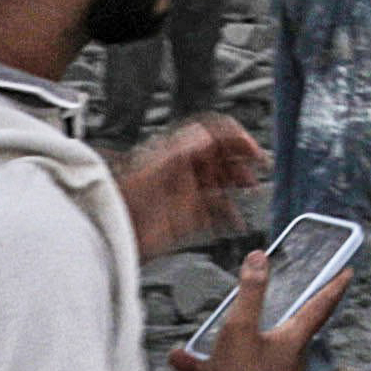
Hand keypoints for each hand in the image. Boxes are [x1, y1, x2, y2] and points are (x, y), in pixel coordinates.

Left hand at [112, 116, 266, 259]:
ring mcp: (188, 194)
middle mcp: (185, 172)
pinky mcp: (188, 218)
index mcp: (177, 154)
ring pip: (223, 183)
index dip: (235, 139)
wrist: (111, 233)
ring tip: (253, 187)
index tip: (251, 148)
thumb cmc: (122, 201)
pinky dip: (231, 214)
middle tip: (259, 166)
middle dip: (243, 160)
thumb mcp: (153, 169)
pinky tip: (238, 217)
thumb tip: (206, 137)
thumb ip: (181, 152)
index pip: (213, 137)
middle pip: (222, 159)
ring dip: (240, 183)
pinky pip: (216, 212)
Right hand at [198, 228, 356, 370]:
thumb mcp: (240, 327)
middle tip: (292, 294)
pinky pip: (236, 367)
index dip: (333, 286)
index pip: (321, 305)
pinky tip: (184, 359)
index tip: (347, 273)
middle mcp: (290, 360)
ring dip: (235, 338)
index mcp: (294, 341)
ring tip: (213, 333)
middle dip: (287, 310)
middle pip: (293, 327)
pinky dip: (213, 361)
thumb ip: (250, 291)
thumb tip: (259, 259)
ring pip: (257, 348)